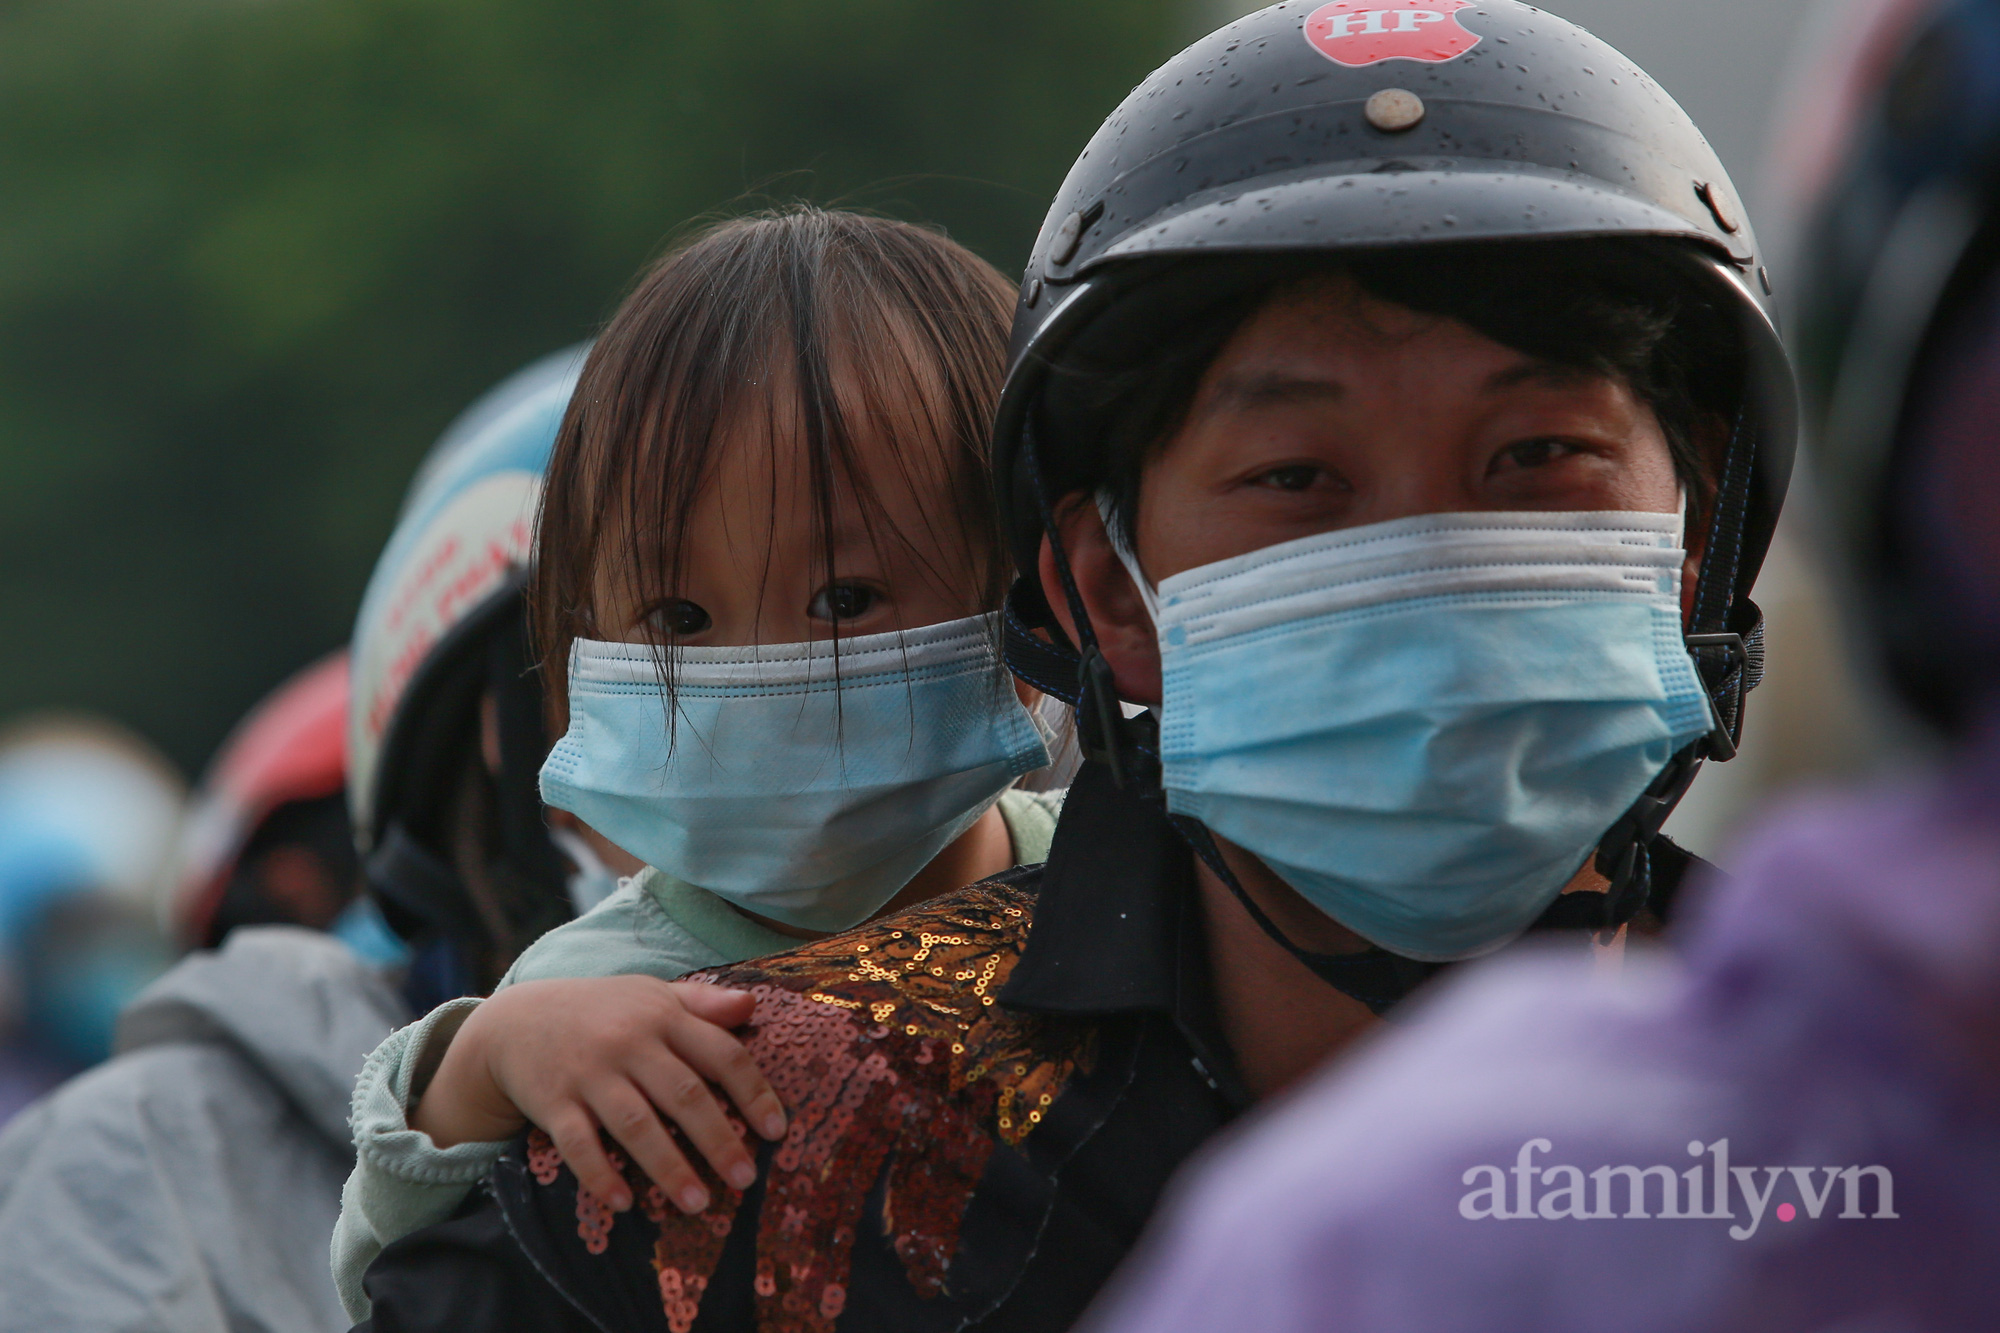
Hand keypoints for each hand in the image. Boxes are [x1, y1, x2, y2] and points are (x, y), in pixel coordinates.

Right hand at [411, 976, 785, 1214]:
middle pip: (684, 1094)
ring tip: (697, 1204)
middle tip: (745, 1180)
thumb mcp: (652, 995)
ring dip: (668, 1167)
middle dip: (718, 1140)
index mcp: (663, 1017)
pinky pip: (578, 1144)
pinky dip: (600, 1175)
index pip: (721, 1054)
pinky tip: (624, 1204)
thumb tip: (752, 1006)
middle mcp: (629, 1042)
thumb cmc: (602, 1012)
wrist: (516, 1020)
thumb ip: (703, 1003)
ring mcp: (589, 1073)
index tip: (776, 1132)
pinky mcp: (553, 1102)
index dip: (753, 1093)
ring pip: (636, 1124)